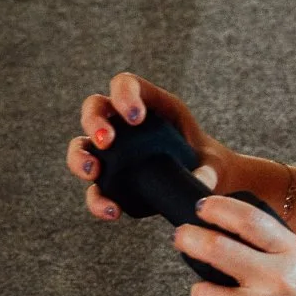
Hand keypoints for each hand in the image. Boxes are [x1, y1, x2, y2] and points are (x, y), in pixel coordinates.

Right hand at [67, 73, 232, 224]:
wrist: (207, 186)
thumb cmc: (209, 161)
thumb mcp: (214, 162)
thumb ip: (210, 168)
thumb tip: (201, 180)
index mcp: (152, 105)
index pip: (126, 85)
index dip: (123, 95)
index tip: (135, 118)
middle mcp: (125, 124)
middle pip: (95, 109)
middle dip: (94, 122)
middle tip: (107, 141)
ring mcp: (114, 151)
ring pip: (83, 145)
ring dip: (80, 157)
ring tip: (93, 171)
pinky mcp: (112, 179)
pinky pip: (95, 187)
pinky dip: (97, 198)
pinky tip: (111, 210)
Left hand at [173, 194, 295, 295]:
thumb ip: (271, 248)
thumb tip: (222, 231)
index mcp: (294, 254)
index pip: (249, 220)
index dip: (217, 208)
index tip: (201, 207)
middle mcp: (280, 278)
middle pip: (216, 248)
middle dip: (189, 238)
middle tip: (182, 237)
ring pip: (204, 292)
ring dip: (204, 294)